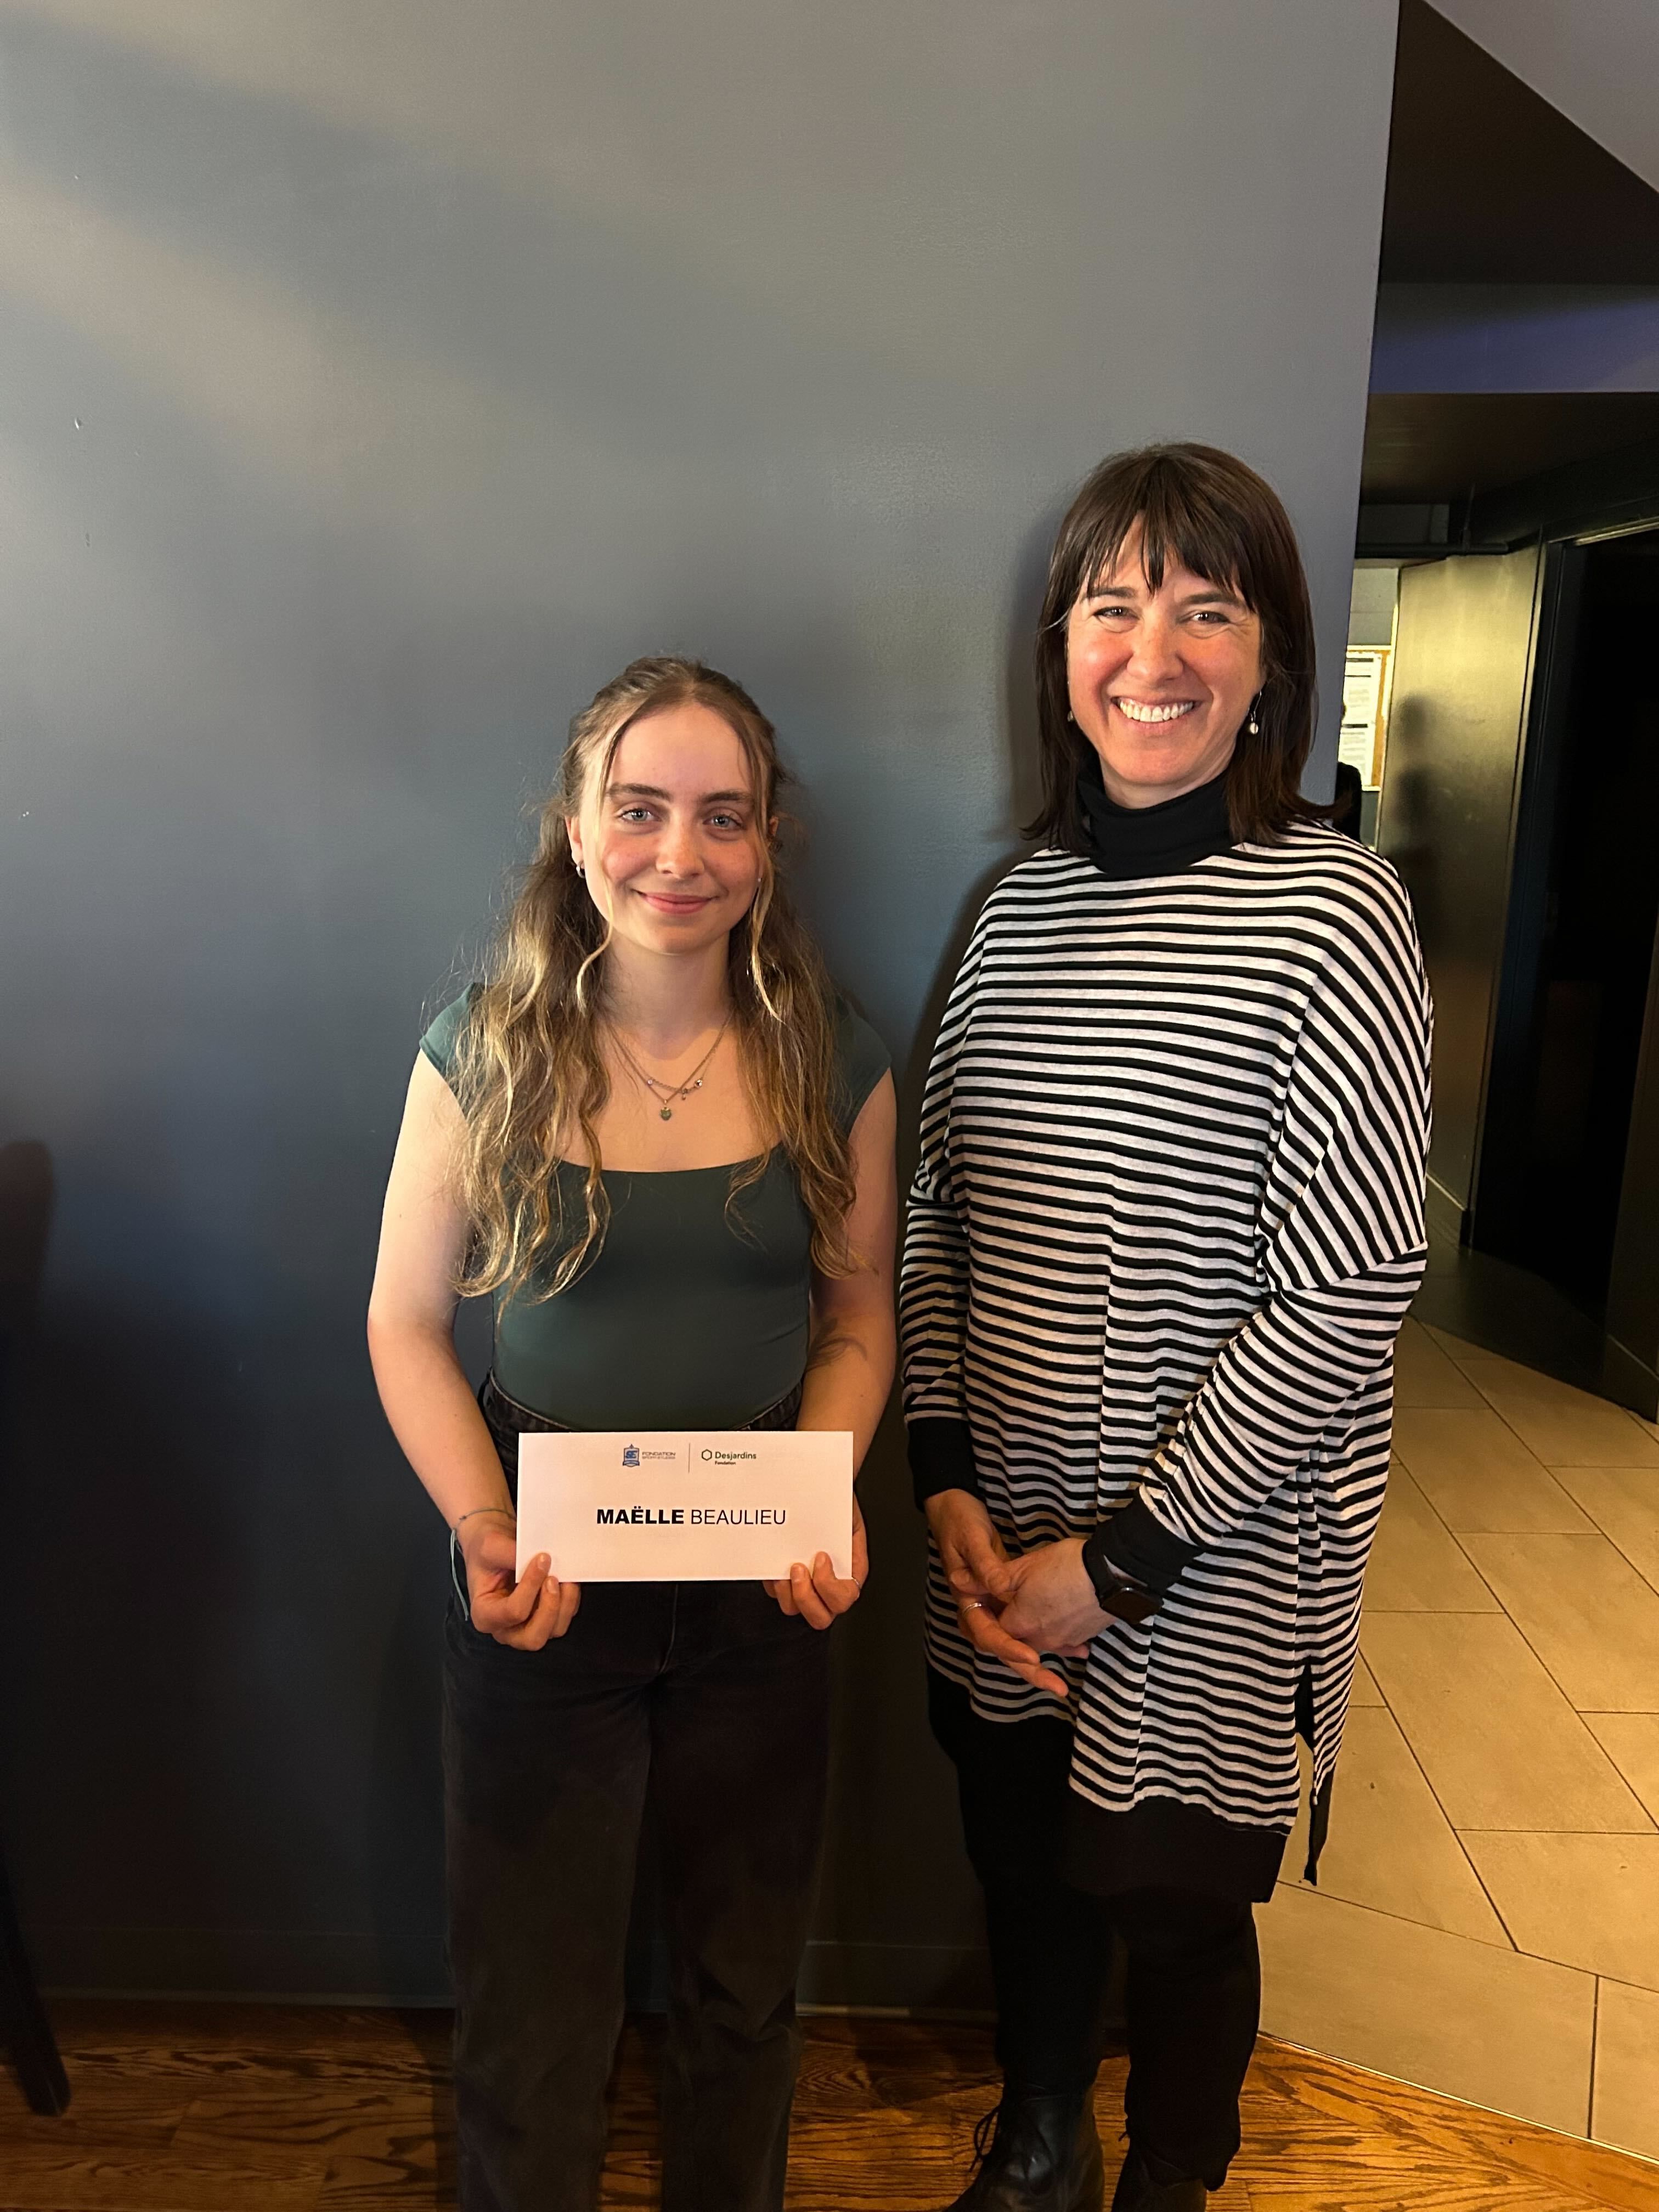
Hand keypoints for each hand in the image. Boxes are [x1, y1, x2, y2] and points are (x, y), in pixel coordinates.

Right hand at [460, 1512, 580, 1647]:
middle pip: (534, 1638)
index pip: (513, 1612)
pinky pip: (564, 1618)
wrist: (494, 1550)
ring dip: (564, 1603)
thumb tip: (540, 1561)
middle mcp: (506, 1628)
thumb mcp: (490, 1547)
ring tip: (564, 1577)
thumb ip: (510, 1554)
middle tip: (553, 1579)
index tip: (541, 1560)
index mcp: (485, 1615)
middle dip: (549, 1609)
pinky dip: (570, 1599)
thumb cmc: (487, 1553)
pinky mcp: (544, 1618)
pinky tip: (566, 1579)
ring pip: (554, 1631)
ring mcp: (526, 1626)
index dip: (531, 1586)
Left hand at [766, 1494, 867, 1628]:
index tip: (820, 1557)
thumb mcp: (846, 1509)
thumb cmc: (831, 1504)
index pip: (845, 1596)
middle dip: (806, 1597)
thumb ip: (849, 1519)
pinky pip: (775, 1594)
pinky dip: (771, 1582)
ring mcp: (805, 1587)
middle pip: (821, 1617)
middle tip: (797, 1569)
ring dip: (786, 1592)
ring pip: (794, 1610)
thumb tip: (844, 1503)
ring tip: (782, 1569)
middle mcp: (828, 1586)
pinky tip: (772, 1563)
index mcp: (850, 1572)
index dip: (830, 1585)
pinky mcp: (784, 1582)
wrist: (811, 1496)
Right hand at [924, 1489, 1070, 1701]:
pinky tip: (1074, 1644)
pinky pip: (1028, 1624)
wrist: (954, 1507)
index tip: (1032, 1657)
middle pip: (1004, 1647)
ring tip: (1069, 1673)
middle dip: (1030, 1670)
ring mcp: (996, 1605)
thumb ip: (985, 1565)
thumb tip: (999, 1589)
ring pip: (1019, 1640)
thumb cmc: (959, 1521)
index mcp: (967, 1600)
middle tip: (1057, 1687)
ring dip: (1043, 1656)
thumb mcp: (971, 1539)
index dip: (1009, 1648)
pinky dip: (1049, 1636)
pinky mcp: (1010, 1598)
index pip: (987, 1634)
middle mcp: (981, 1608)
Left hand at [997, 1538, 1110, 1657]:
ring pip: (1043, 1639)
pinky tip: (1065, 1620)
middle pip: (1019, 1638)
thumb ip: (994, 1578)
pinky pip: (1065, 1640)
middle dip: (1016, 1624)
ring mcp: (1064, 1641)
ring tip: (1043, 1607)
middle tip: (1018, 1602)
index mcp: (1020, 1623)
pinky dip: (1062, 1631)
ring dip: (1039, 1628)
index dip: (993, 1614)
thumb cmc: (1064, 1566)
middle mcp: (1040, 1639)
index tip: (995, 1599)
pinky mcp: (1083, 1637)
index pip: (996, 1628)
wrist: (1110, 1575)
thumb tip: (966, 1584)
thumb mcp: (1025, 1566)